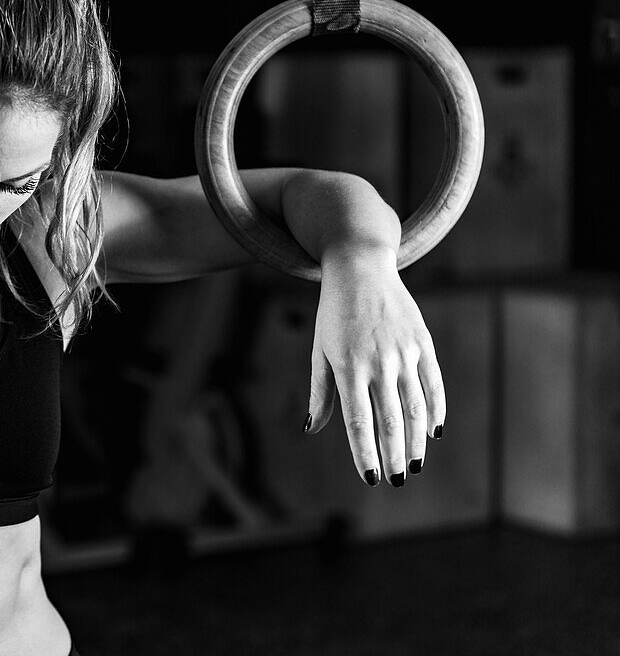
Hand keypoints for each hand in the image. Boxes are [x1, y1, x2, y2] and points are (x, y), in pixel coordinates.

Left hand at [305, 247, 444, 486]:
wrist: (360, 268)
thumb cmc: (333, 314)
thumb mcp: (320, 351)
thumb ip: (320, 393)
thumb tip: (311, 429)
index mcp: (348, 367)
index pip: (358, 421)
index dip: (366, 452)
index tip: (371, 477)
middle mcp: (378, 362)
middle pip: (390, 420)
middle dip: (395, 454)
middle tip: (398, 479)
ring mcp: (403, 353)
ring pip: (415, 407)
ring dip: (417, 440)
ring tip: (415, 464)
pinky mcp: (422, 343)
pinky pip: (433, 384)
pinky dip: (436, 410)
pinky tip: (433, 432)